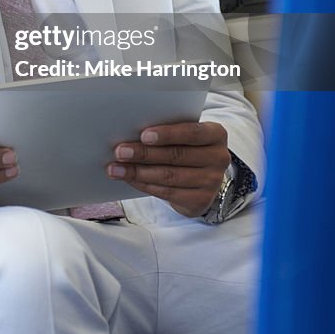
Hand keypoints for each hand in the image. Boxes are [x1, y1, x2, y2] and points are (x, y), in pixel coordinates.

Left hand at [106, 122, 229, 217]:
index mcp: (215, 134)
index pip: (192, 132)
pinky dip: (144, 185)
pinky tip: (129, 179)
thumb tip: (129, 132)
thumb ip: (166, 132)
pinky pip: (167, 193)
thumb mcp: (183, 135)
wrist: (202, 177)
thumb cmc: (185, 146)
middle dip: (144, 153)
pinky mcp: (201, 200)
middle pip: (176, 155)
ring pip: (169, 176)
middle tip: (120, 151)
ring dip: (138, 172)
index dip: (167, 134)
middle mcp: (218, 158)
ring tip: (116, 168)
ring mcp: (212, 182)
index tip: (143, 135)